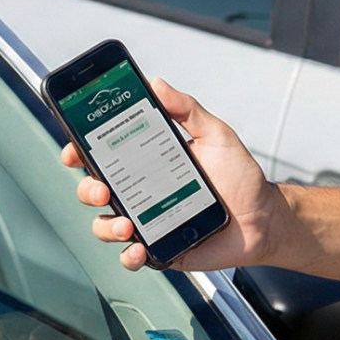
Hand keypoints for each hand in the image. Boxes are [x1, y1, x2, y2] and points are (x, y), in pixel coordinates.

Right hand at [63, 77, 283, 272]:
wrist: (264, 218)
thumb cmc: (240, 177)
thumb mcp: (216, 134)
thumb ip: (187, 110)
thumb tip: (158, 84)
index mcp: (148, 163)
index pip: (103, 156)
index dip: (81, 151)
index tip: (75, 148)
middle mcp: (141, 192)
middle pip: (94, 190)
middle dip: (88, 189)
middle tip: (102, 188)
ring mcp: (148, 222)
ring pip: (105, 225)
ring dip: (106, 225)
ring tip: (126, 224)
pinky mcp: (160, 249)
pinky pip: (133, 256)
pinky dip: (129, 255)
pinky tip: (139, 247)